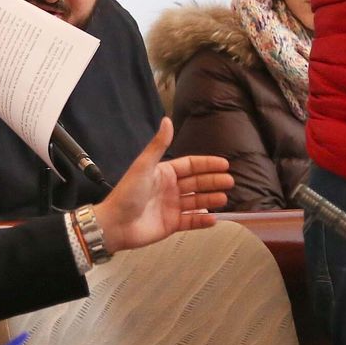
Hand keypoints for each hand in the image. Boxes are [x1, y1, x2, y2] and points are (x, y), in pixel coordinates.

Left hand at [90, 118, 231, 253]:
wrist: (115, 224)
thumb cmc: (128, 193)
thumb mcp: (144, 166)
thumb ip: (158, 145)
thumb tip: (167, 120)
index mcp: (164, 173)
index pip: (190, 166)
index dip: (207, 164)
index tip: (224, 164)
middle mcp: (170, 189)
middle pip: (197, 183)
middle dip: (213, 181)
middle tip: (230, 181)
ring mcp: (171, 207)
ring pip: (196, 201)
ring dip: (210, 199)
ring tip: (224, 198)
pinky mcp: (171, 224)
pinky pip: (191, 221)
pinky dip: (202, 220)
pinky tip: (214, 218)